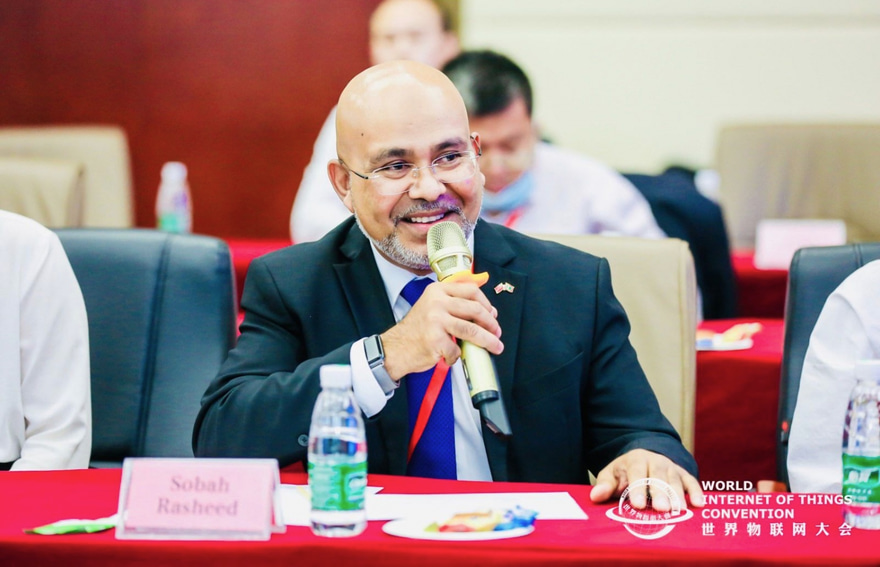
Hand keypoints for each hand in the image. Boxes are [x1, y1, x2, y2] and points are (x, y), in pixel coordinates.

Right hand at [381, 280, 502, 378]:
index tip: (493, 314)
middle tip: (497, 332)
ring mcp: (435, 320)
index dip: (486, 303)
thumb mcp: (432, 306)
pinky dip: (457, 356)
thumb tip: (486, 311)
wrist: (396, 347)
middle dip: (491, 323)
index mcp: (438, 291)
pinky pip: (457, 349)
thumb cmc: (417, 329)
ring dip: (488, 341)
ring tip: (495, 347)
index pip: (471, 291)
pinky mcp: (435, 340)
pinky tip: (452, 356)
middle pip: (475, 310)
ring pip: (471, 330)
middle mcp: (437, 302)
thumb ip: (454, 303)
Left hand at [589, 449, 703, 509]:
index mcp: (636, 460)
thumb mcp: (612, 475)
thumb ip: (605, 485)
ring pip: (675, 480)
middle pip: (659, 476)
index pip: (637, 474)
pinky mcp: (683, 474)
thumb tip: (595, 496)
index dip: (637, 489)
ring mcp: (672, 467)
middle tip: (661, 509)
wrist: (643, 458)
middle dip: (660, 492)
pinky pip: (691, 482)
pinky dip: (696, 492)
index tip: (638, 505)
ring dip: (678, 495)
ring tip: (678, 511)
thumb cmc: (625, 472)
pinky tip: (699, 504)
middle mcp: (656, 461)